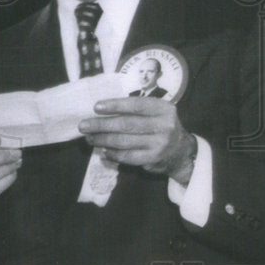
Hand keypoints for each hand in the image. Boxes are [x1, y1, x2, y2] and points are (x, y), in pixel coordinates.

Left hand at [79, 97, 195, 181]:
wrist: (181, 152)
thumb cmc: (162, 127)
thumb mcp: (157, 113)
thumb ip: (137, 110)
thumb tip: (104, 111)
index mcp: (164, 109)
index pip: (137, 105)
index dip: (115, 105)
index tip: (96, 107)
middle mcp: (164, 125)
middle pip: (127, 124)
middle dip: (102, 125)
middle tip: (83, 125)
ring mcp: (159, 143)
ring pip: (124, 141)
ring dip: (103, 140)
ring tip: (90, 138)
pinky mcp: (153, 159)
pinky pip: (127, 156)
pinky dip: (113, 154)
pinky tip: (104, 151)